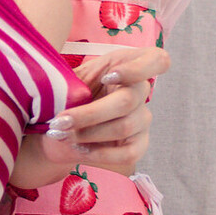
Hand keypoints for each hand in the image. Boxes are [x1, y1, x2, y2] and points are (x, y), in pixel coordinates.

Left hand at [12, 46, 169, 186]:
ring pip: (123, 127)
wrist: (58, 128)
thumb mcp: (68, 80)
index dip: (138, 69)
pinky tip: (78, 149)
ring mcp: (143, 118)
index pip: (157, 61)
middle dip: (89, 114)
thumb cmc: (66, 95)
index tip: (107, 77)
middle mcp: (141, 91)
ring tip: (61, 135)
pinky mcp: (139, 145)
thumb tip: (70, 93)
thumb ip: (76, 80)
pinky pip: (127, 153)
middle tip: (59, 122)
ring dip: (88, 133)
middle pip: (127, 101)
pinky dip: (98, 153)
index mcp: (127, 64)